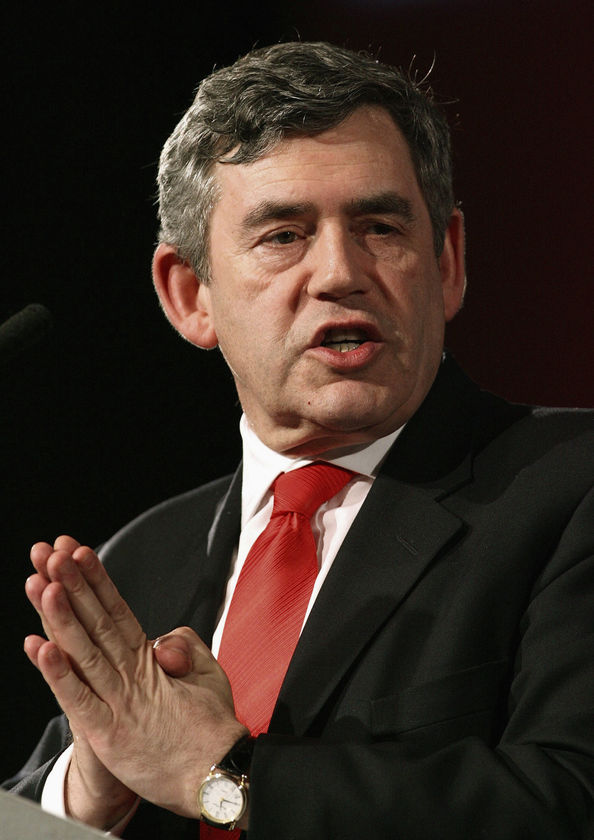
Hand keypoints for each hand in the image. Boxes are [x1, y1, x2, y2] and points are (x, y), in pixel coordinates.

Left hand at [25, 538, 246, 826]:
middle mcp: (131, 674)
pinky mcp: (108, 734)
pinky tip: (40, 648)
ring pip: (83, 651)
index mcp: (150, 660)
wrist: (221, 773)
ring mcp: (118, 702)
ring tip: (43, 584)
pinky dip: (57, 674)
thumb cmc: (212, 726)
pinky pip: (77, 699)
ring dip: (61, 617)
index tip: (78, 553)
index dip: (97, 581)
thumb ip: (182, 646)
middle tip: (52, 553)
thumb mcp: (205, 672)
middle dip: (73, 585)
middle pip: (97, 622)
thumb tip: (161, 641)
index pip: (117, 611)